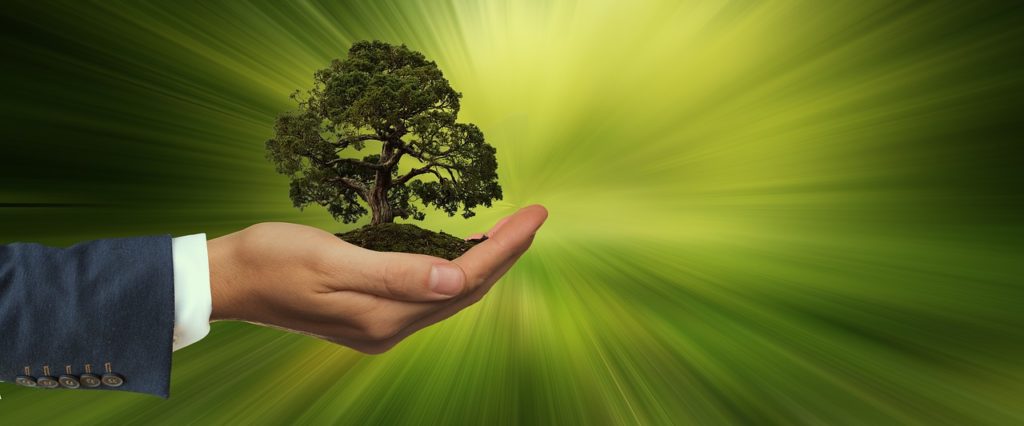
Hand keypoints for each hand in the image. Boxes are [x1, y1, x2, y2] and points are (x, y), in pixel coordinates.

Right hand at [207, 204, 547, 353]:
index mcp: (384, 316)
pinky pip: (429, 293)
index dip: (505, 247)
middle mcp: (390, 328)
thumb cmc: (273, 259)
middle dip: (505, 252)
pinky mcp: (371, 316)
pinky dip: (455, 269)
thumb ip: (396, 272)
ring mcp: (381, 325)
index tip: (536, 215)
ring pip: (451, 294)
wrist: (230, 279)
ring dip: (484, 261)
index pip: (465, 279)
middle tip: (534, 216)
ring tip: (511, 230)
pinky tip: (462, 248)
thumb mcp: (331, 259)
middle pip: (466, 290)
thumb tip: (457, 279)